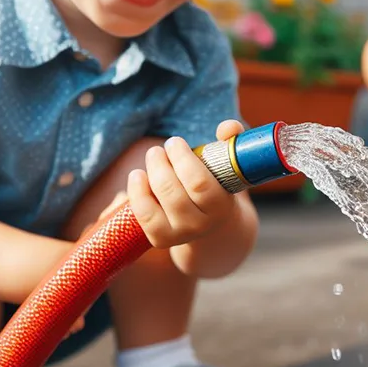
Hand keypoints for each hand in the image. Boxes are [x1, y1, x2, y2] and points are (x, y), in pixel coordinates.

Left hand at [126, 121, 242, 248]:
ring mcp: (180, 234)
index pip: (199, 183)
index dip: (182, 159)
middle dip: (160, 165)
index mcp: (221, 206)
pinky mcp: (161, 239)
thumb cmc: (218, 183)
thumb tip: (227, 127)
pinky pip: (143, 217)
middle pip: (172, 193)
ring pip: (155, 206)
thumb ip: (231, 141)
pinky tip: (138, 176)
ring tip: (151, 157)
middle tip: (158, 149)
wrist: (213, 223)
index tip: (174, 141)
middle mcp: (201, 225)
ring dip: (148, 176)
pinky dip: (136, 194)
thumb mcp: (229, 164)